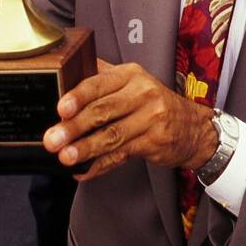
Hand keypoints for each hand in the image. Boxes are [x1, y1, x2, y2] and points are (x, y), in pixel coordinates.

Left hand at [43, 59, 218, 181]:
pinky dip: (99, 165)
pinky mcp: (154, 142)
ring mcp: (151, 118)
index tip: (60, 109)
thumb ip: (101, 78)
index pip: (100, 84)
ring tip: (65, 157)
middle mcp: (143, 93)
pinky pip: (121, 155)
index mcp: (131, 75)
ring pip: (112, 135)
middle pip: (103, 111)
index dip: (79, 97)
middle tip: (53, 139)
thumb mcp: (132, 82)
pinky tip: (83, 171)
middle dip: (74, 127)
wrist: (192, 127)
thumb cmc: (153, 103)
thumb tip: (63, 76)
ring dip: (85, 149)